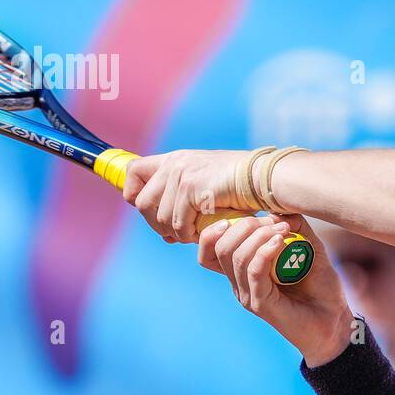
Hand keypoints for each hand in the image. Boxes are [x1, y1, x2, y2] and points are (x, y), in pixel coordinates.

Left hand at [123, 149, 250, 243]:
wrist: (261, 177)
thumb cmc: (239, 185)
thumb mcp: (204, 184)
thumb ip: (181, 199)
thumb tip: (164, 232)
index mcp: (174, 159)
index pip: (133, 171)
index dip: (135, 194)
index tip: (150, 210)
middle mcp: (173, 164)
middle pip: (141, 203)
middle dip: (156, 224)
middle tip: (175, 233)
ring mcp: (181, 175)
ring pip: (160, 217)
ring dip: (176, 232)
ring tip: (193, 233)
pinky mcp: (191, 188)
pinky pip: (178, 223)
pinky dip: (188, 235)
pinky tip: (202, 233)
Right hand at [199, 213, 355, 365]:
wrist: (335, 320)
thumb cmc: (320, 286)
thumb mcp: (308, 247)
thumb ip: (294, 227)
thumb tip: (277, 211)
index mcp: (242, 270)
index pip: (210, 248)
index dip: (217, 228)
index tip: (245, 214)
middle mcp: (239, 283)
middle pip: (220, 248)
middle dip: (244, 226)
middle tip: (273, 223)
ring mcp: (248, 294)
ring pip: (235, 257)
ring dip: (258, 236)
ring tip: (283, 231)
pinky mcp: (261, 304)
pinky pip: (253, 272)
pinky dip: (264, 252)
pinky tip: (280, 242)